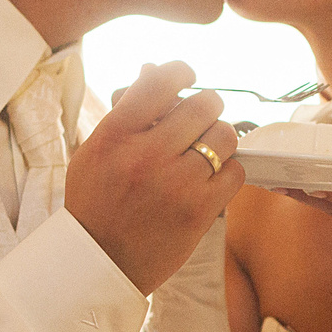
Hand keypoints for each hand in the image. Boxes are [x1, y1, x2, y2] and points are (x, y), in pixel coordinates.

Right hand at [68, 62, 244, 292]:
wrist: (100, 262)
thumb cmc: (97, 203)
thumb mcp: (96, 151)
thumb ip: (125, 112)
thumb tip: (152, 70)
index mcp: (115, 135)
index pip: (160, 81)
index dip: (181, 72)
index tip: (187, 79)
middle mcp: (145, 155)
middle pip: (202, 104)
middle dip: (206, 107)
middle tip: (200, 120)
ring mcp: (175, 183)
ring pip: (225, 135)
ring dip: (221, 138)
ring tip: (206, 151)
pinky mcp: (199, 211)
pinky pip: (235, 172)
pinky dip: (228, 171)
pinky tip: (211, 178)